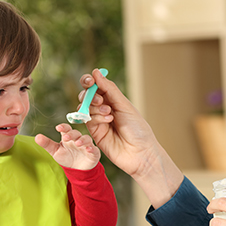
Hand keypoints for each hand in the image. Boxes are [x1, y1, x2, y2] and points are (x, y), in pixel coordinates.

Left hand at [35, 123, 99, 169]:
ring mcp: (86, 145)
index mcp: (68, 137)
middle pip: (76, 133)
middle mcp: (77, 139)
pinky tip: (88, 150)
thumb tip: (36, 137)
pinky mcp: (93, 153)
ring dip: (82, 140)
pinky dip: (91, 148)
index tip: (58, 127)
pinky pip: (94, 149)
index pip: (66, 129)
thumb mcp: (55, 151)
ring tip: (77, 143)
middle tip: (66, 137)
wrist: (77, 170)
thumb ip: (47, 144)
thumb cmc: (66, 157)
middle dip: (71, 134)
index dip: (63, 127)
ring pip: (86, 139)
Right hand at [79, 69, 182, 206]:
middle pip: (87, 95)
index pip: (97, 86)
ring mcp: (98, 121)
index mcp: (114, 100)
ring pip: (85, 107)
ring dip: (94, 107)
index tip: (89, 80)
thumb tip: (96, 72)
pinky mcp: (94, 132)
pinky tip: (108, 121)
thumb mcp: (124, 105)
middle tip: (99, 100)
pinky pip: (87, 120)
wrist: (140, 153)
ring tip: (109, 113)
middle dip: (90, 95)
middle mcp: (104, 109)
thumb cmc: (137, 129)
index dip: (90, 81)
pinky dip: (95, 117)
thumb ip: (109, 89)